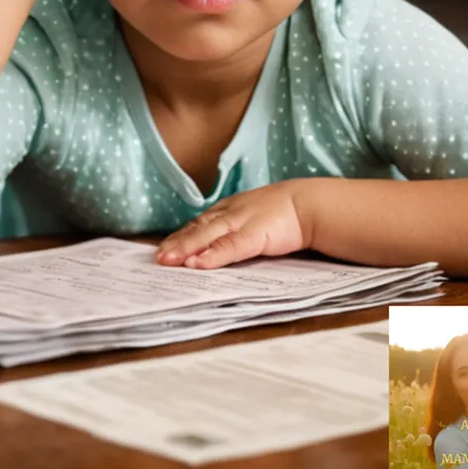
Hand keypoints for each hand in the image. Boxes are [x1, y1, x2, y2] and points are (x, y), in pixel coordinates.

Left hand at [155, 180, 310, 268]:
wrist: (310, 205)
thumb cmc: (284, 214)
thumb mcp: (254, 220)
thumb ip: (236, 232)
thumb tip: (215, 249)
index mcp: (230, 210)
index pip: (200, 224)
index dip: (181, 236)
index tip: (164, 247)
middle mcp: (230, 213)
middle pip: (198, 229)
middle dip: (176, 243)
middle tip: (157, 258)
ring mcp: (242, 222)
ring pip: (208, 236)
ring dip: (186, 248)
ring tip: (168, 260)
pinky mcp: (256, 234)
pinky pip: (230, 246)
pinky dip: (212, 255)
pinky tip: (198, 263)